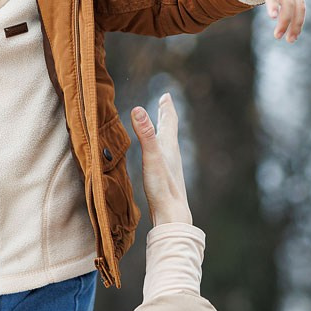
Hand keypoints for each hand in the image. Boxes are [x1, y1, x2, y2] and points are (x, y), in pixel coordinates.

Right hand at [130, 93, 191, 225]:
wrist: (172, 215)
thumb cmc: (162, 187)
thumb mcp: (151, 157)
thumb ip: (145, 134)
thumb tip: (138, 109)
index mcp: (168, 146)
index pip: (168, 121)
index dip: (166, 108)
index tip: (166, 95)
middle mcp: (171, 155)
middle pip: (169, 130)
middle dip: (165, 115)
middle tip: (165, 102)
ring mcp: (169, 167)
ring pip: (166, 143)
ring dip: (163, 131)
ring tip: (161, 126)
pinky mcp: (165, 178)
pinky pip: (163, 156)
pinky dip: (159, 148)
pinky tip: (157, 157)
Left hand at [227, 0, 304, 41]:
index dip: (273, 2)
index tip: (273, 17)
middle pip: (288, 0)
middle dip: (285, 19)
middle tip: (277, 36)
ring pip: (299, 4)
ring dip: (296, 23)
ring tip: (290, 40)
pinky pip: (302, 6)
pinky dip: (300, 20)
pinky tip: (294, 34)